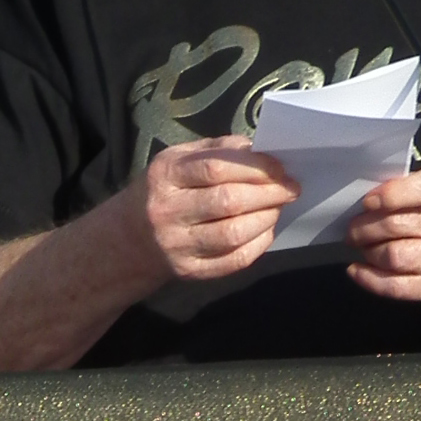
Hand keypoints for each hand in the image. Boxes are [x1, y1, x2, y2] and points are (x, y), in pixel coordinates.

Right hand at [132, 136, 299, 283]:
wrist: (129, 239)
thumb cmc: (164, 190)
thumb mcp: (178, 159)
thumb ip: (217, 150)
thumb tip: (259, 150)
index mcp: (165, 175)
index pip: (216, 168)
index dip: (255, 168)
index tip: (280, 168)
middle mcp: (167, 211)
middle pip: (227, 202)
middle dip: (268, 194)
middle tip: (290, 188)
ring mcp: (177, 245)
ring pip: (232, 234)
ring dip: (266, 219)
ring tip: (278, 207)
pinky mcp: (189, 270)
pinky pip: (233, 260)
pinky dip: (258, 244)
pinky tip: (266, 230)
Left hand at [346, 163, 420, 303]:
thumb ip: (410, 188)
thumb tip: (368, 200)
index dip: (390, 195)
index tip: (368, 202)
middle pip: (398, 225)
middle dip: (365, 228)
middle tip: (354, 229)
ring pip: (394, 256)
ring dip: (368, 252)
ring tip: (361, 247)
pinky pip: (399, 286)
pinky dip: (371, 280)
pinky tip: (357, 271)